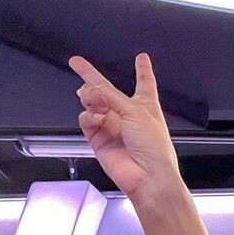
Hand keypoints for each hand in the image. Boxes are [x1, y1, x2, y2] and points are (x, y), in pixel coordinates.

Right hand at [67, 52, 181, 201]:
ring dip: (90, 98)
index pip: (144, 82)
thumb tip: (93, 86)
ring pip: (92, 103)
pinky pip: (86, 121)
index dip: (143, 70)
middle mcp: (128, 115)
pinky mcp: (99, 139)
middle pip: (106, 90)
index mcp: (146, 105)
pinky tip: (95, 119)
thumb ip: (111, 95)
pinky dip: (88, 117)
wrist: (148, 176)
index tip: (141, 58)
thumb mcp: (136, 110)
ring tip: (91, 100)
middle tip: (78, 66)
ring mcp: (112, 127)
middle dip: (92, 79)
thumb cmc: (155, 148)